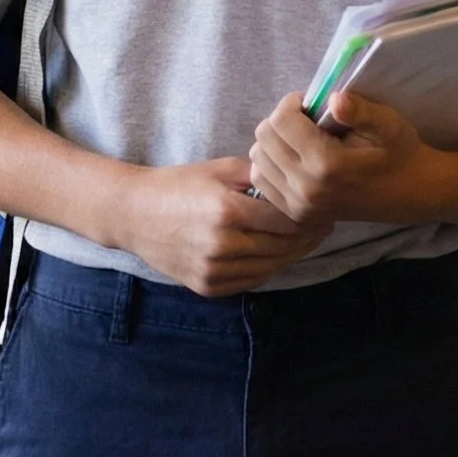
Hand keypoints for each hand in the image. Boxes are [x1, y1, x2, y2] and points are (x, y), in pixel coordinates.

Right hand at [115, 158, 327, 297]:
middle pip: (284, 247)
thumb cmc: (178, 185)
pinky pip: (251, 281)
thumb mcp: (219, 169)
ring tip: (306, 241)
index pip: (286, 219)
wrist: (133, 214)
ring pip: (271, 268)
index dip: (310, 216)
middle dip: (309, 237)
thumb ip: (259, 175)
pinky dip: (269, 268)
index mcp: (227, 211)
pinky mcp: (207, 287)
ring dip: (293, 255)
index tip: (324, 208)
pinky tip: (278, 254)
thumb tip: (296, 180)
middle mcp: (222, 245)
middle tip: (324, 225)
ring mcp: (213, 270)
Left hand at [248, 91, 430, 227]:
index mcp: (326, 164)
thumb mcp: (388, 124)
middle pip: (263, 139)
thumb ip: (359, 110)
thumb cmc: (399, 152)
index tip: (310, 103)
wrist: (410, 193)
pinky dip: (271, 164)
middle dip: (280, 120)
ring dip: (273, 142)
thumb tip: (333, 99)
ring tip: (299, 139)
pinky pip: (262, 182)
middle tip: (304, 119)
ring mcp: (298, 205)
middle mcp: (305, 188)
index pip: (281, 121)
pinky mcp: (296, 215)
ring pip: (257, 160)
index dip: (292, 103)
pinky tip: (294, 158)